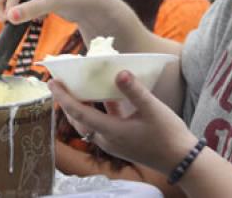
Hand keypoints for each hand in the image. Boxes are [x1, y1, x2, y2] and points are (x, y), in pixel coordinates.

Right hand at [0, 0, 109, 24]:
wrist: (95, 4)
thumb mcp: (56, 2)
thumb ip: (32, 8)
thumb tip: (10, 17)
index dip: (10, 0)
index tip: (11, 18)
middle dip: (5, 3)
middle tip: (6, 21)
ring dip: (11, 6)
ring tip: (13, 21)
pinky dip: (19, 7)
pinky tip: (27, 17)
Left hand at [48, 70, 197, 174]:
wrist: (179, 159)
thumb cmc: (167, 134)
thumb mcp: (152, 108)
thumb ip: (134, 90)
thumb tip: (119, 72)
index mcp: (111, 131)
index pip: (79, 113)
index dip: (64, 97)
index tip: (52, 82)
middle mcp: (107, 139)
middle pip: (79, 120)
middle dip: (67, 102)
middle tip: (60, 85)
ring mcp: (114, 142)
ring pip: (90, 124)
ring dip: (82, 107)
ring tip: (79, 89)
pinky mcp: (122, 142)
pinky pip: (103, 124)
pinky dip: (99, 110)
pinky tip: (108, 97)